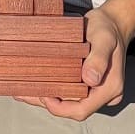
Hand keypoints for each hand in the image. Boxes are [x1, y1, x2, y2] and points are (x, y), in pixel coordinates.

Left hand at [32, 4, 128, 120]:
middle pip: (71, 108)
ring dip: (45, 97)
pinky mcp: (85, 84)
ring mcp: (93, 90)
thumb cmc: (108, 30)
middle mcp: (102, 93)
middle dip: (47, 102)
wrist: (111, 24)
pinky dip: (50, 89)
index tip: (44, 96)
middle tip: (26, 91)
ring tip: (23, 90)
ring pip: (66, 101)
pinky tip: (33, 84)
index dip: (60, 108)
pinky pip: (66, 91)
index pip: (82, 110)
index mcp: (110, 88)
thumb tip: (90, 79)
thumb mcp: (104, 40)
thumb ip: (98, 59)